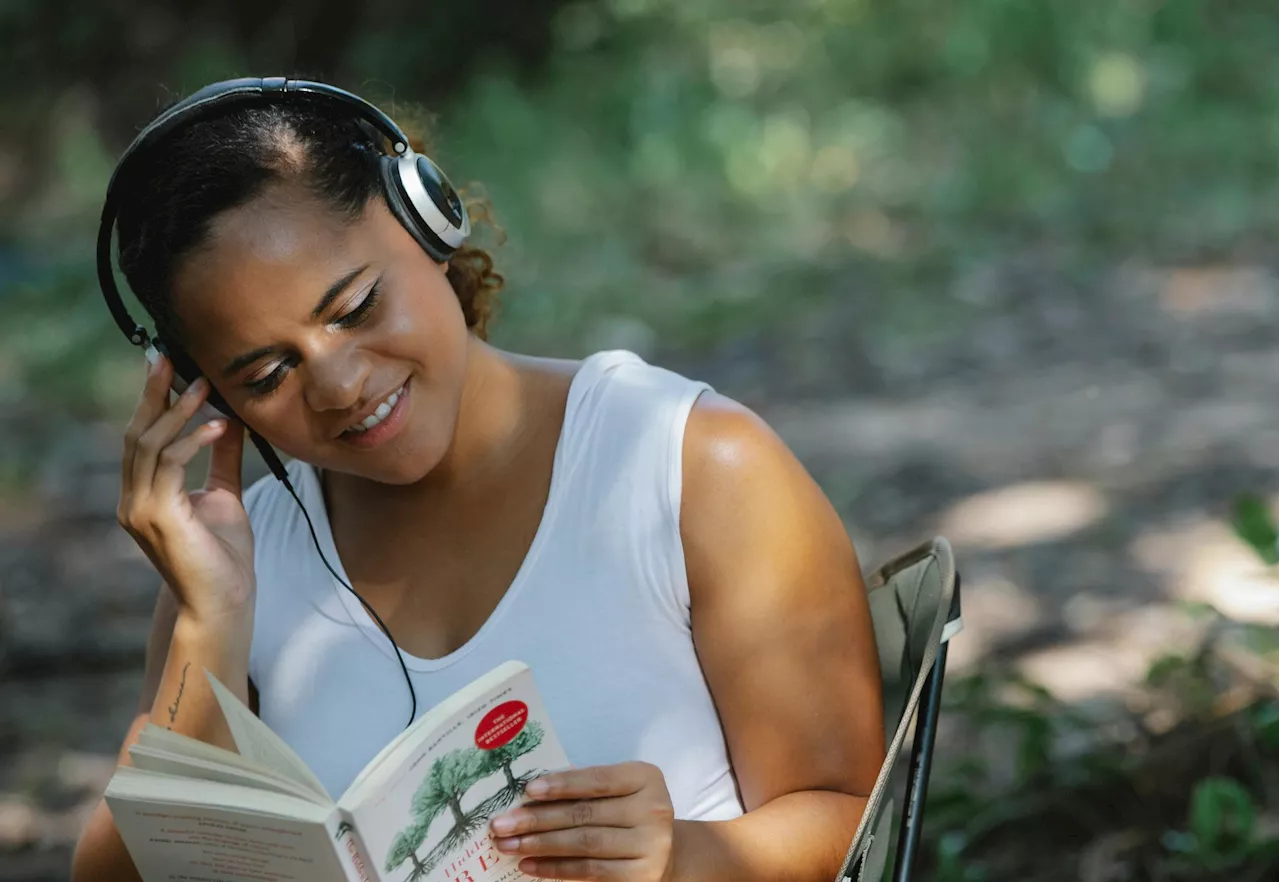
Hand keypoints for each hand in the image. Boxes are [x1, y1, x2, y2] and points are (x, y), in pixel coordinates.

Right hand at [117, 350, 254, 625]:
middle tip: (168, 358)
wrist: (224, 601)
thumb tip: (230, 420)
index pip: (141, 437)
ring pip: (148, 446)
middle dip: (153, 394)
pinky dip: (192, 441)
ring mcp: (139, 509)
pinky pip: (169, 466)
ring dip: (177, 412)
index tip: (165, 365)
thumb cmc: (224, 554)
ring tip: (203, 386)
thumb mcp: (224, 494)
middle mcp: (133, 499)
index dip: (152, 400)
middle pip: (136, 434)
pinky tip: (218, 427)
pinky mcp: (157, 517)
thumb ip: (222, 459)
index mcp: (144, 493)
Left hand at [490, 762, 675, 881]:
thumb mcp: (619, 790)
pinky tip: (530, 865)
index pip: (597, 780)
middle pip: (585, 814)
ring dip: (540, 845)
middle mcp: (653, 809)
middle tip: (501, 824)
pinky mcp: (640, 876)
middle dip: (537, 819)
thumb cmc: (629, 812)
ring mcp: (650, 845)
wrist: (664, 851)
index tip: (527, 790)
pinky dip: (555, 868)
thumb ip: (586, 788)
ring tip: (509, 845)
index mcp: (645, 778)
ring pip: (584, 843)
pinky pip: (589, 871)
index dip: (562, 785)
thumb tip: (530, 795)